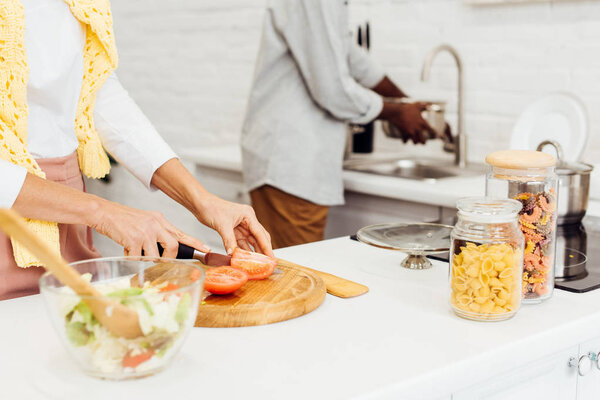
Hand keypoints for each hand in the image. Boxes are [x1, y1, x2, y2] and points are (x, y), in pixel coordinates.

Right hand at [90, 200, 209, 257]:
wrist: (103, 212)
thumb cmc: (123, 219)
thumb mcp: (146, 221)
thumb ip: (157, 233)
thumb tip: (165, 251)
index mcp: (160, 220)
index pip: (182, 233)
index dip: (195, 243)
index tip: (207, 249)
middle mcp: (156, 225)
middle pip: (173, 247)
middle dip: (168, 257)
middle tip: (157, 258)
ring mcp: (145, 232)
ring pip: (154, 256)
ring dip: (143, 257)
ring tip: (134, 249)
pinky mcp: (133, 239)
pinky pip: (136, 258)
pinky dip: (130, 257)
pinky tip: (125, 248)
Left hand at [151, 159, 273, 256]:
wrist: (201, 205)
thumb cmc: (212, 208)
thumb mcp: (222, 225)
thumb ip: (229, 240)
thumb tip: (233, 253)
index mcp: (248, 215)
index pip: (260, 233)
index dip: (266, 246)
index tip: (271, 257)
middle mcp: (247, 220)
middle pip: (259, 238)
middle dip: (263, 250)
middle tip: (267, 263)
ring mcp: (241, 226)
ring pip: (251, 242)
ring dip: (253, 252)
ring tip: (257, 263)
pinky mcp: (234, 231)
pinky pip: (241, 243)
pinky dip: (243, 250)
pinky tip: (245, 258)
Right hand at [380, 102, 436, 144]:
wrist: (396, 112)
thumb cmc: (407, 108)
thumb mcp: (416, 105)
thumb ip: (423, 105)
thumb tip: (428, 104)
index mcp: (422, 123)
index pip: (431, 130)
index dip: (434, 134)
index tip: (435, 135)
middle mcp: (418, 129)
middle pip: (423, 140)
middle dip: (423, 142)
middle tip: (423, 143)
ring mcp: (411, 132)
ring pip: (415, 142)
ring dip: (415, 142)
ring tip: (414, 142)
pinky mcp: (404, 134)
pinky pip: (405, 141)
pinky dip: (405, 141)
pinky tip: (404, 141)